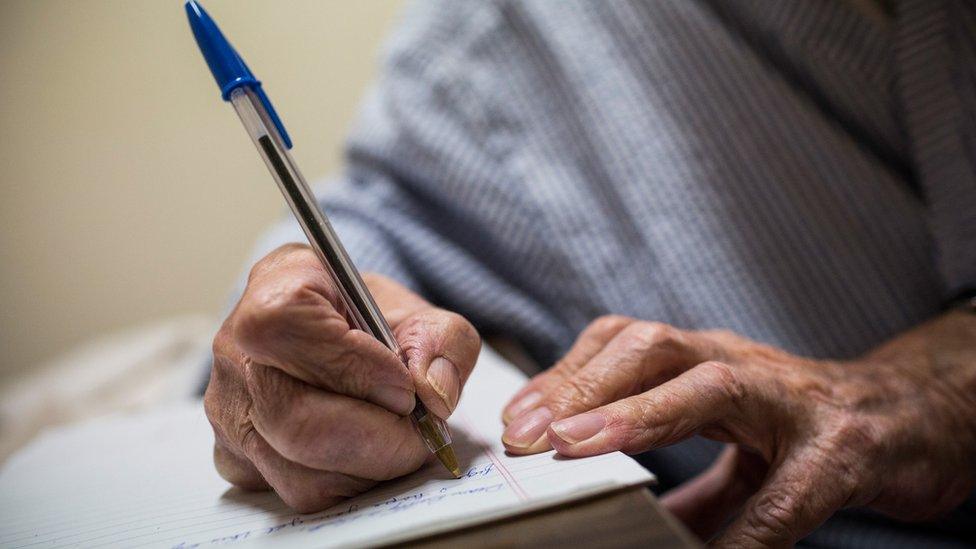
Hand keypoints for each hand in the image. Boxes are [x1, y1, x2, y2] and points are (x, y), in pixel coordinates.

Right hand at [206, 244, 479, 511]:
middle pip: (292, 420)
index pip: (286, 328)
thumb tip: (433, 394)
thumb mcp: (422, 314)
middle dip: (378, 436)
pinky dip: (349, 483)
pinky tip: (367, 452)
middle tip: (419, 427)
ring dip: (370, 466)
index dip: (351, 363)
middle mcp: (236, 353)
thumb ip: (443, 343)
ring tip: (398, 438)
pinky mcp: (237, 461)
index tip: (402, 384)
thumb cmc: (374, 322)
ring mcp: (228, 412)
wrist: (342, 339)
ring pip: (299, 472)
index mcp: (274, 289)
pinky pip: (298, 493)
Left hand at [501, 314, 975, 546]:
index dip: (565, 376)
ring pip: (713, 385)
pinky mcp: (844, 450)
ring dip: (642, 415)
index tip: (515, 421)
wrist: (913, 420)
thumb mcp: (733, 437)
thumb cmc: (807, 423)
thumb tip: (623, 517)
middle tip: (532, 436)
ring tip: (583, 450)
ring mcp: (793, 399)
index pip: (623, 346)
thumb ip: (680, 475)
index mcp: (705, 359)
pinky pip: (785, 494)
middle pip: (652, 347)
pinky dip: (742, 531)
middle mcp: (741, 363)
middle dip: (584, 386)